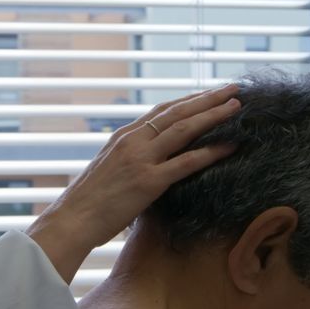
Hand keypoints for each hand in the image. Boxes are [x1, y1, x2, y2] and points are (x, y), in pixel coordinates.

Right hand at [26, 84, 241, 283]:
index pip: (161, 110)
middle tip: (233, 88)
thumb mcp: (108, 169)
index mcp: (123, 136)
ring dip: (214, 115)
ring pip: (184, 129)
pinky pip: (187, 162)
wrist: (71, 220)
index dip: (188, 100)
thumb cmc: (88, 202)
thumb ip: (129, 159)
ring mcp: (141, 159)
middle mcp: (133, 141)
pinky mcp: (149, 181)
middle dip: (207, 98)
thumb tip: (148, 160)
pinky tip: (231, 145)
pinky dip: (211, 151)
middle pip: (176, 111)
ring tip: (237, 106)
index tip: (209, 93)